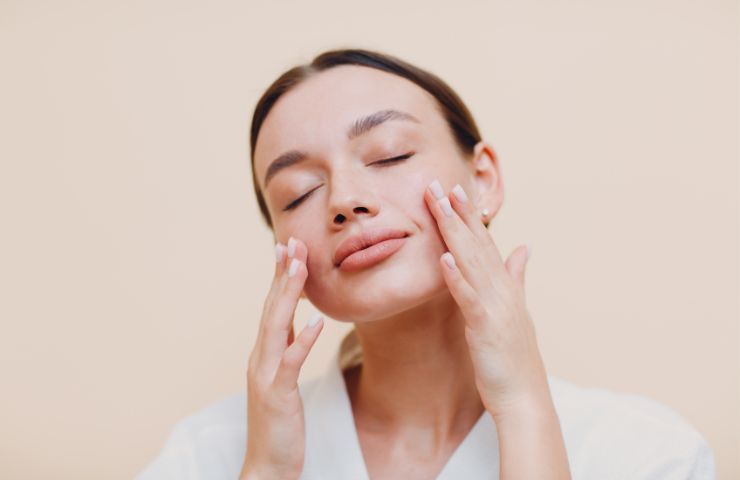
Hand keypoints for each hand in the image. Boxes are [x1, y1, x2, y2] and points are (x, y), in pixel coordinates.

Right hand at [240, 237, 323, 479]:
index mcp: (263, 354)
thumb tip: (299, 322)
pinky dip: (302, 340)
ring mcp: (265, 376)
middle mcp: (260, 359)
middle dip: (283, 274)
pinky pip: (291, 363)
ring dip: (288, 295)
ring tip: (301, 267)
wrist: (267, 467)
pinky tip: (317, 321)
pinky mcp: (277, 396)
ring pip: (276, 327)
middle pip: (271, 308)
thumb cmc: (278, 425)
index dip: (280, 277)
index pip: (272, 307)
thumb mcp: (282, 380)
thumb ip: (286, 349)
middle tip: (292, 241)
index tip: (288, 247)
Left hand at [424, 179, 549, 418]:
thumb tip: (524, 247)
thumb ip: (517, 276)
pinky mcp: (485, 326)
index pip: (485, 242)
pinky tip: (443, 258)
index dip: (470, 215)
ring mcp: (495, 306)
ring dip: (455, 232)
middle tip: (440, 184)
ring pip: (471, 261)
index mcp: (505, 285)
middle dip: (458, 212)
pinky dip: (456, 277)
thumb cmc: (514, 357)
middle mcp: (502, 289)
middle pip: (476, 244)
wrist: (524, 397)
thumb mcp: (516, 311)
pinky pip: (468, 298)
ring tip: (441, 205)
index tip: (455, 189)